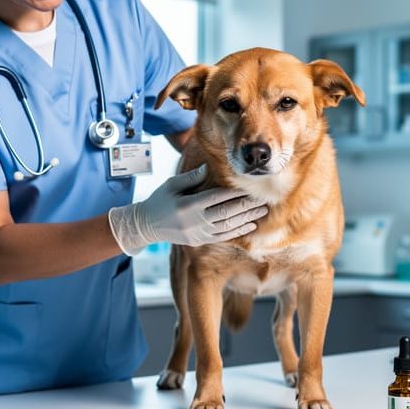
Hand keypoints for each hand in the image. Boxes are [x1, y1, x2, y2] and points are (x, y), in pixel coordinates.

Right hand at [108, 164, 267, 254]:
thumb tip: (208, 167)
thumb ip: (191, 177)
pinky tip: (250, 226)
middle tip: (263, 201)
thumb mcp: (171, 185)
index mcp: (187, 205)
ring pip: (227, 227)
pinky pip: (222, 237)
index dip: (235, 194)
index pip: (216, 198)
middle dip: (246, 207)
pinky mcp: (199, 241)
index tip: (250, 189)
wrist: (147, 225)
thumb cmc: (160, 200)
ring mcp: (197, 233)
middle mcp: (194, 221)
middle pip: (226, 214)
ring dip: (246, 220)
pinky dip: (237, 232)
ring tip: (262, 213)